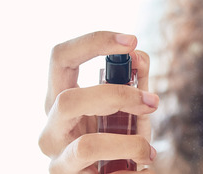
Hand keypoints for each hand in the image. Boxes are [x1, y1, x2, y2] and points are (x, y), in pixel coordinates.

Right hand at [38, 31, 158, 173]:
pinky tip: (139, 169)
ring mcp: (55, 158)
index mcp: (61, 98)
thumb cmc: (117, 139)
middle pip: (67, 100)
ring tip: (148, 151)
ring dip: (129, 144)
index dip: (93, 42)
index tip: (131, 41)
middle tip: (152, 102)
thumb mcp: (129, 108)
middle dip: (117, 96)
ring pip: (86, 146)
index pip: (61, 57)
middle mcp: (51, 126)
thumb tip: (139, 56)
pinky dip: (129, 172)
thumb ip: (135, 80)